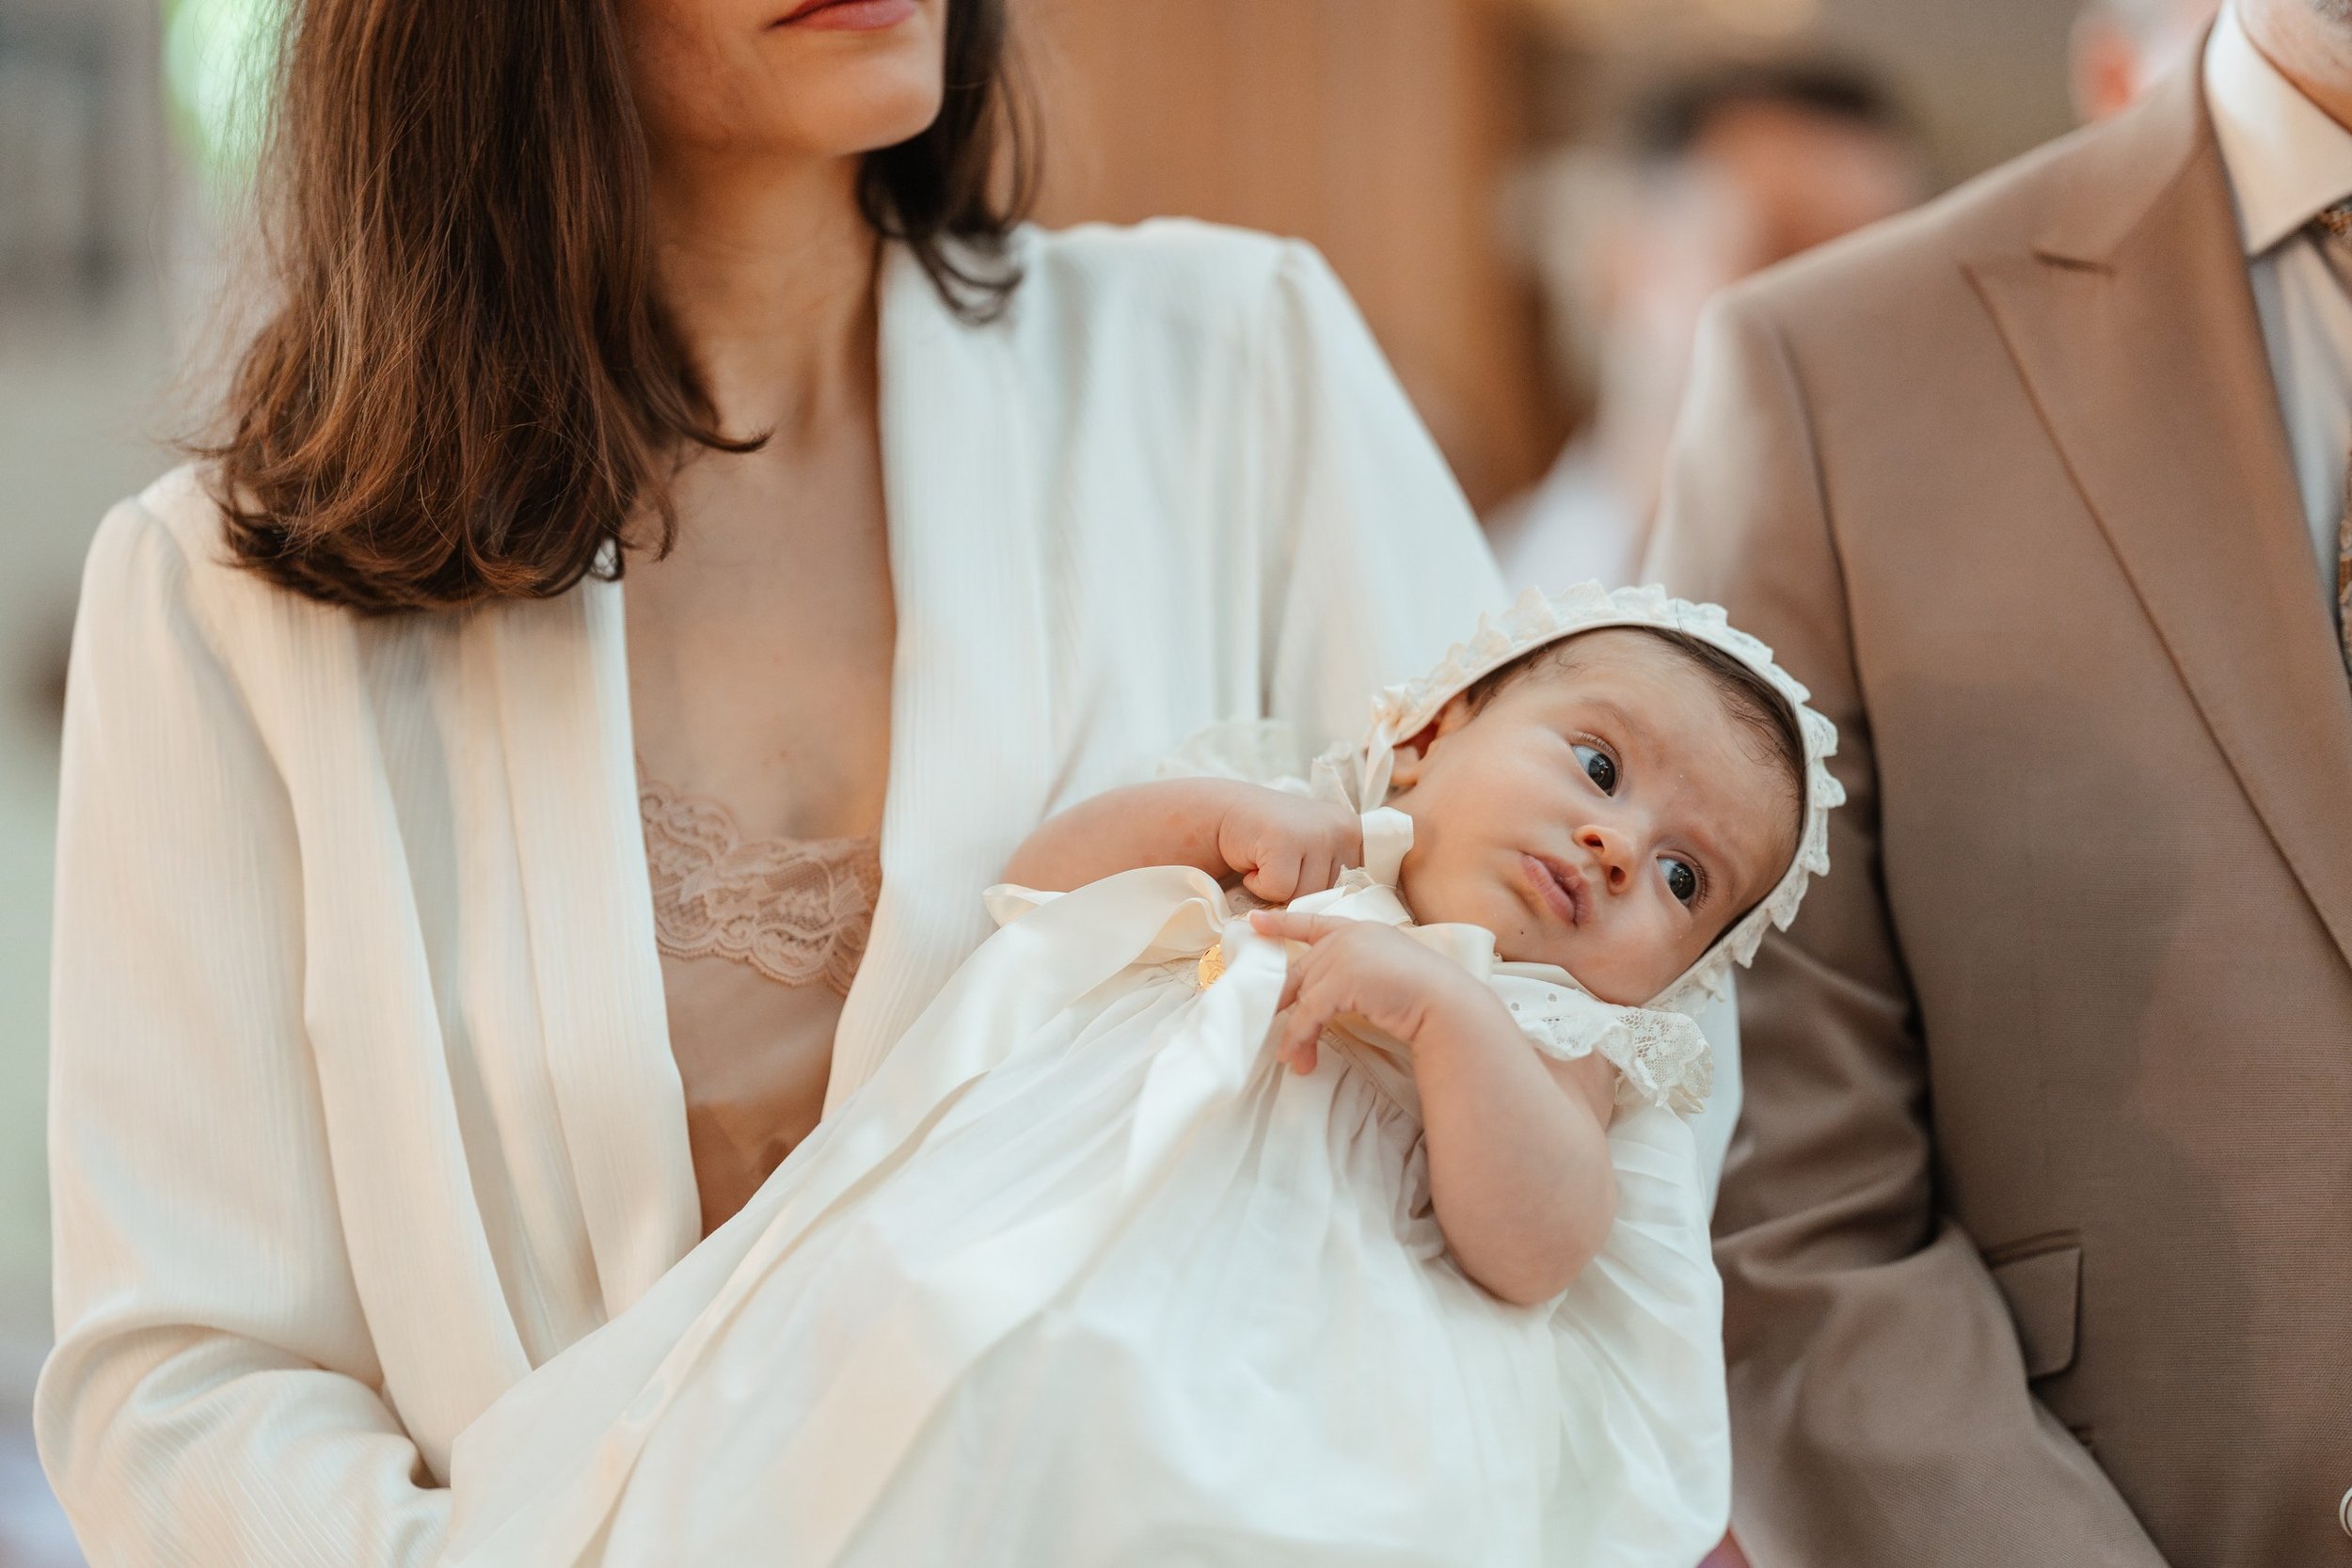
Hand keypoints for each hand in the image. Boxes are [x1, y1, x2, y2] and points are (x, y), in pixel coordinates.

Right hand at [1215, 789, 1361, 902]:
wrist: (1223, 814)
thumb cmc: (1269, 842)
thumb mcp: (1316, 853)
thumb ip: (1337, 874)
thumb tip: (1342, 915)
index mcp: (1354, 832)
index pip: (1356, 887)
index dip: (1324, 889)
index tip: (1305, 870)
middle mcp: (1343, 828)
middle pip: (1328, 896)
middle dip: (1298, 888)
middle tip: (1282, 862)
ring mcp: (1316, 833)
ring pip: (1304, 896)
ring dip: (1278, 887)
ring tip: (1269, 860)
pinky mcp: (1286, 841)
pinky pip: (1278, 890)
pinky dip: (1258, 884)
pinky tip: (1255, 860)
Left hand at [1248, 910, 1495, 1073]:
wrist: (1448, 1006)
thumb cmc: (1426, 998)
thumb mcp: (1383, 976)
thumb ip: (1353, 978)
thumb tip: (1319, 1006)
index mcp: (1361, 930)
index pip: (1313, 923)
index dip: (1282, 924)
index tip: (1255, 921)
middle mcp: (1349, 936)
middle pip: (1299, 970)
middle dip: (1283, 1004)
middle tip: (1267, 1026)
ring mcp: (1344, 954)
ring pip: (1301, 995)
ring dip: (1295, 1032)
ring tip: (1292, 1059)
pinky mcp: (1341, 979)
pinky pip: (1308, 1012)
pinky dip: (1300, 1037)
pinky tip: (1298, 1057)